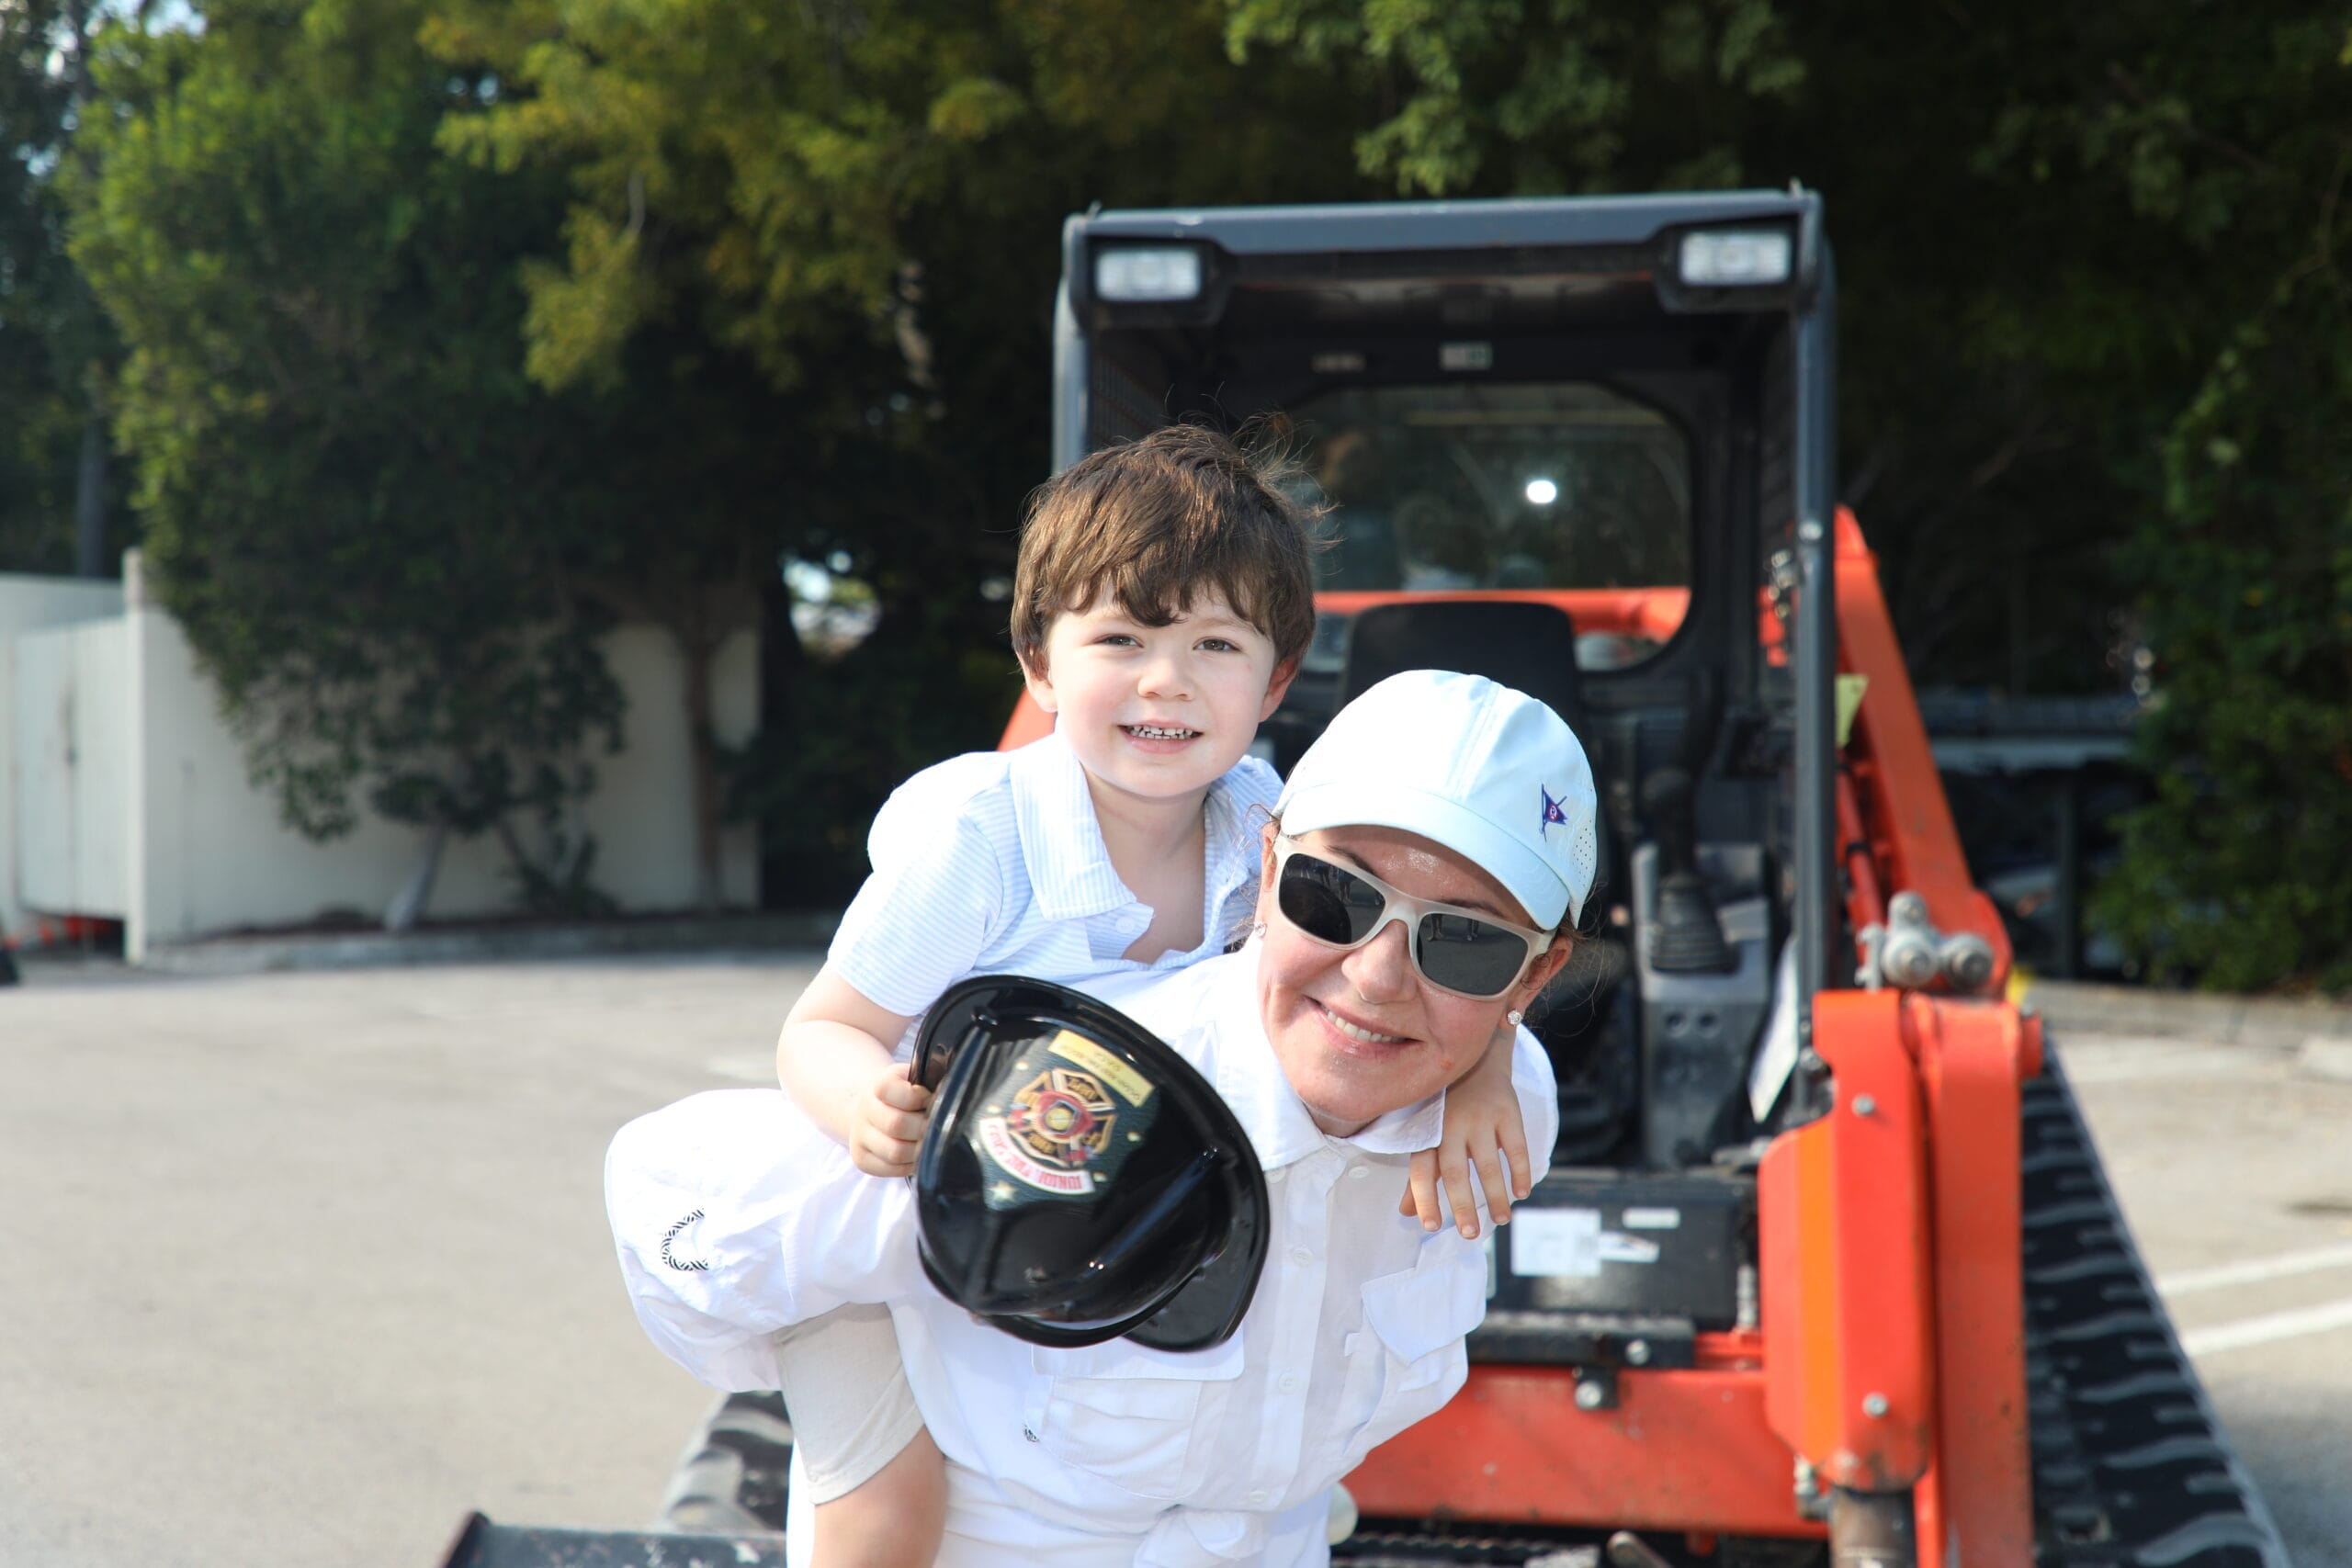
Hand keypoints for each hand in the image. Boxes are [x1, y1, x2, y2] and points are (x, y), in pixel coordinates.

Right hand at [845, 1062, 932, 1177]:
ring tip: (930, 1142)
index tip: (931, 1099)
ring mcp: (860, 1136)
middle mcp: (864, 1109)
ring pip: (894, 1152)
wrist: (876, 1107)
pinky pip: (890, 1169)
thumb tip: (950, 1090)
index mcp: (879, 1084)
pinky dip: (909, 1165)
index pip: (891, 1090)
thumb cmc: (908, 1093)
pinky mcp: (862, 1159)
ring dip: (919, 1149)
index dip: (919, 1097)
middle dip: (924, 1128)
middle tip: (939, 1126)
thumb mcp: (917, 1078)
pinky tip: (917, 1154)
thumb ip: (931, 1082)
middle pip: (896, 1125)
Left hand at [1400, 1021, 1530, 1238]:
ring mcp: (1481, 1117)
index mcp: (1428, 1132)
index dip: (1424, 1198)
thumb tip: (1405, 1214)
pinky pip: (1516, 1147)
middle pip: (1455, 1171)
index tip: (1431, 1226)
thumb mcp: (1429, 1134)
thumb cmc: (1446, 1107)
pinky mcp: (1507, 1111)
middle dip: (1462, 1205)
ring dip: (1495, 1195)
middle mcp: (1452, 1125)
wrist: (1476, 1057)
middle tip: (1469, 1234)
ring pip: (1487, 1164)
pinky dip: (1519, 1171)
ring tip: (1502, 1220)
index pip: (1422, 1170)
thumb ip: (1420, 1175)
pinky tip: (1522, 1192)